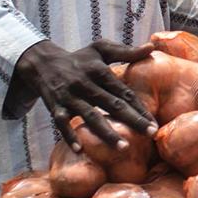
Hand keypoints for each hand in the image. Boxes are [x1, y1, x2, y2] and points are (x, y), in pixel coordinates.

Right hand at [12, 39, 154, 152]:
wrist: (43, 63)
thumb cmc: (79, 59)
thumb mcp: (101, 49)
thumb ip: (126, 51)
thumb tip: (151, 47)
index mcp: (99, 70)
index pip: (124, 91)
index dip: (140, 107)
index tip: (154, 123)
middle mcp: (85, 84)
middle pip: (112, 104)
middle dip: (132, 120)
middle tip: (151, 134)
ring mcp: (69, 96)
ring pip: (90, 116)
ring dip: (106, 132)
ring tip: (123, 147)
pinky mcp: (55, 107)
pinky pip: (61, 123)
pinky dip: (69, 135)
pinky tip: (80, 150)